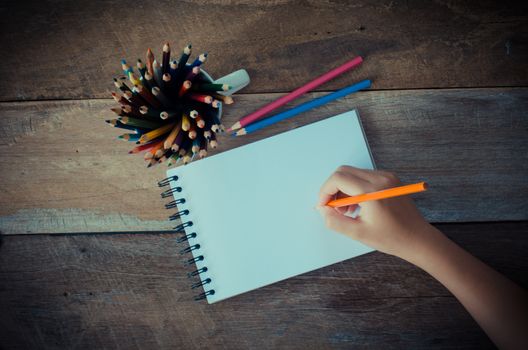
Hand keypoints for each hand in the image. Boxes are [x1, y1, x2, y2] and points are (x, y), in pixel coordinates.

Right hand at [316, 166, 435, 261]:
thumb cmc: (392, 238)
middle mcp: (380, 178)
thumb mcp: (358, 233)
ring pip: (353, 173)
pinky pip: (364, 177)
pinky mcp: (390, 179)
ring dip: (343, 189)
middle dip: (333, 189)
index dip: (325, 191)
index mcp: (372, 191)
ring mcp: (386, 176)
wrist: (418, 239)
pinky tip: (357, 205)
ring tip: (346, 210)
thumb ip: (335, 221)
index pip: (338, 178)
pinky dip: (355, 188)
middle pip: (344, 171)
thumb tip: (322, 210)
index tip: (323, 206)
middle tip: (333, 208)